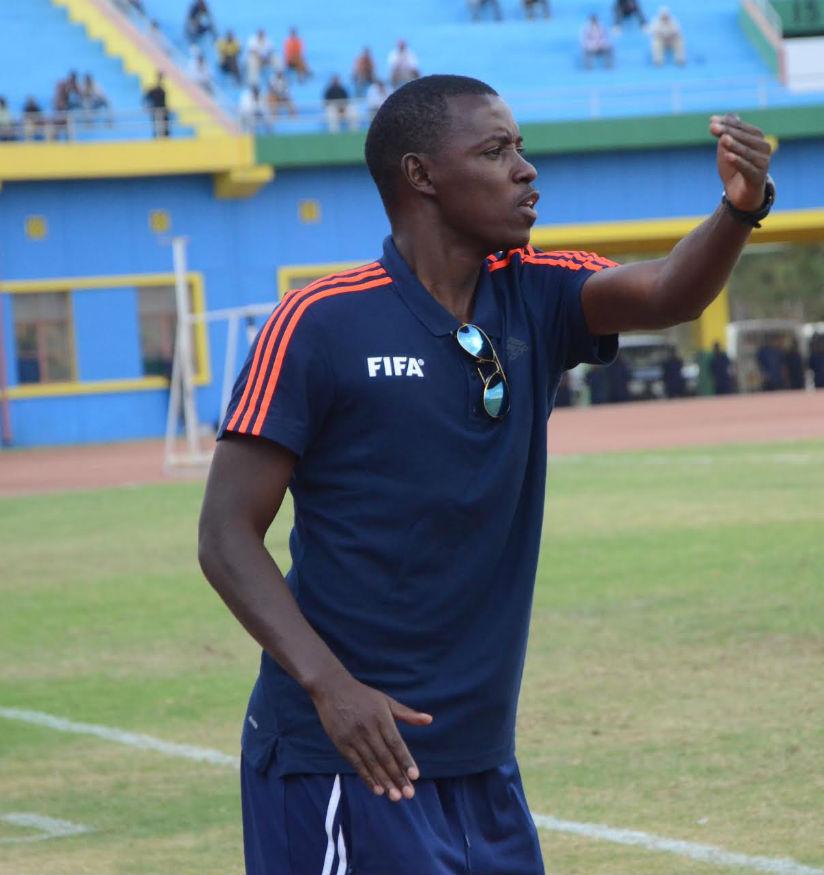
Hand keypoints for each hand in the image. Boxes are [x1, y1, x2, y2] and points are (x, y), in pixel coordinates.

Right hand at [310, 671, 432, 801]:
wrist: (332, 689)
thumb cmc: (363, 695)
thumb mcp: (386, 701)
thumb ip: (407, 713)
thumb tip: (429, 720)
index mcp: (381, 717)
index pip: (396, 743)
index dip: (405, 760)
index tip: (415, 776)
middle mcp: (368, 729)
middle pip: (385, 757)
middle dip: (398, 777)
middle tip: (409, 794)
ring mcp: (354, 737)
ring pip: (372, 763)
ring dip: (384, 781)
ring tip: (395, 796)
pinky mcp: (341, 743)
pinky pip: (356, 764)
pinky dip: (367, 777)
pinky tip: (376, 789)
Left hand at [710, 113, 771, 211]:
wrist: (739, 194)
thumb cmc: (734, 168)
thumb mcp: (728, 149)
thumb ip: (727, 133)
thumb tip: (727, 115)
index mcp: (757, 139)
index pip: (742, 128)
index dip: (727, 124)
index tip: (711, 121)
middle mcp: (764, 148)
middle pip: (744, 138)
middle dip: (728, 132)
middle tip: (713, 128)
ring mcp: (763, 163)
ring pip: (746, 152)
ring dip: (734, 145)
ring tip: (723, 139)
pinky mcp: (758, 177)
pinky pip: (747, 168)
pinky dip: (738, 162)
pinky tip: (728, 156)